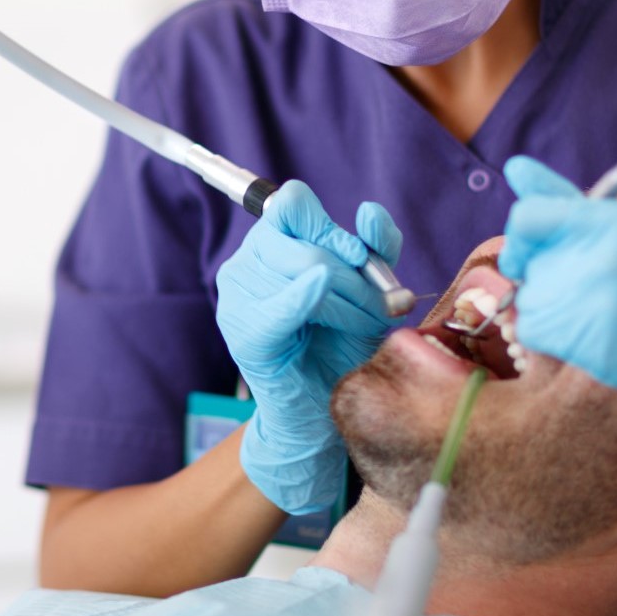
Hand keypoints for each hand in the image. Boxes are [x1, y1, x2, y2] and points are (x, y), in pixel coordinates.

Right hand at [216, 180, 403, 513]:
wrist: (327, 411)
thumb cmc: (343, 345)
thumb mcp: (369, 290)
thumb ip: (375, 248)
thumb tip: (368, 212)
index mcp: (274, 243)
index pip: (292, 204)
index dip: (330, 227)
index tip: (359, 259)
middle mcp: (247, 262)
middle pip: (306, 243)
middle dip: (354, 276)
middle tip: (377, 310)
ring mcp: (239, 296)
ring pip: (305, 271)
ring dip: (348, 301)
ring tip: (358, 327)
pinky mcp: (245, 332)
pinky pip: (279, 306)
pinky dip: (303, 299)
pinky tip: (319, 298)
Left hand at [496, 156, 616, 458]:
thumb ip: (566, 203)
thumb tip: (514, 166)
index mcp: (611, 218)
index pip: (528, 217)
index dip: (521, 237)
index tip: (528, 252)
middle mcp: (597, 251)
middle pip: (526, 262)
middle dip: (546, 278)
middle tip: (594, 293)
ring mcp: (591, 296)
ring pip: (529, 299)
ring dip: (553, 311)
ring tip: (602, 316)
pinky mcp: (585, 336)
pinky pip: (534, 331)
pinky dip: (555, 338)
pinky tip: (595, 338)